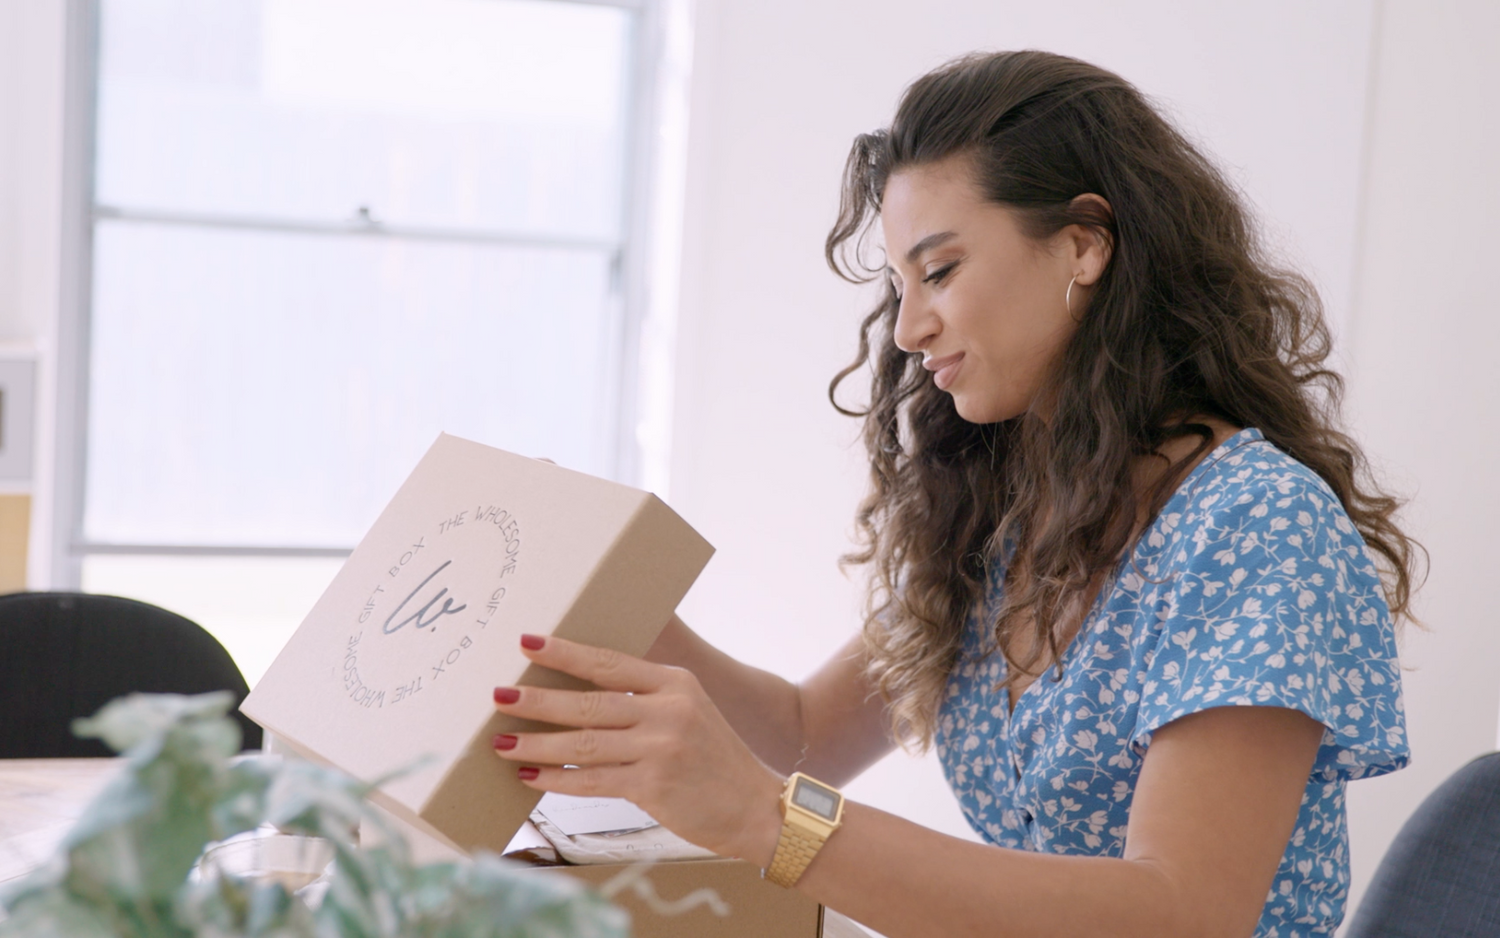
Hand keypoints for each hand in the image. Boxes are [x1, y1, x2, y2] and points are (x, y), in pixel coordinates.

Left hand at [491, 634, 784, 864]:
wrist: (754, 807)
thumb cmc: (712, 758)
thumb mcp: (689, 711)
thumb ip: (644, 697)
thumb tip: (580, 692)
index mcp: (675, 684)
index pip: (610, 663)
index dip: (565, 653)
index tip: (527, 643)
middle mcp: (669, 711)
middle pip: (590, 702)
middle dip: (538, 699)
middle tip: (499, 695)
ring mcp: (662, 749)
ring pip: (584, 743)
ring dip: (537, 743)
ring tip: (502, 741)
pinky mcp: (654, 787)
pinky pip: (593, 780)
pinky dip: (556, 779)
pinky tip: (530, 776)